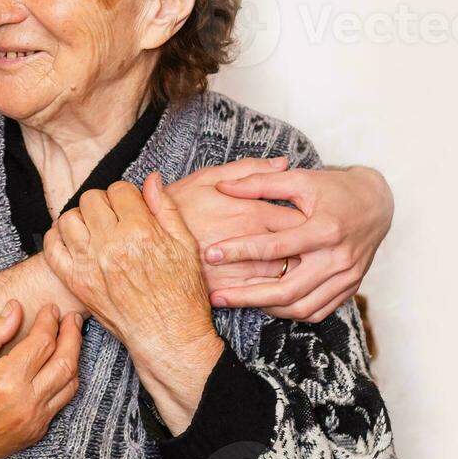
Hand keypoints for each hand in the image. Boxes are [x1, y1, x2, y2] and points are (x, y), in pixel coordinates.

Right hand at [0, 300, 81, 458]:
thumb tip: (15, 309)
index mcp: (5, 383)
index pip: (42, 343)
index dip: (50, 321)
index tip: (50, 307)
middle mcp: (26, 404)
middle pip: (65, 362)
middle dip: (72, 335)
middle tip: (72, 317)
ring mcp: (33, 422)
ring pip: (70, 384)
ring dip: (74, 357)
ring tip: (70, 337)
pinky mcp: (34, 434)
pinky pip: (61, 402)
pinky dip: (65, 380)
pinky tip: (59, 365)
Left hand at [44, 176, 223, 433]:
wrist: (169, 337)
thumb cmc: (182, 294)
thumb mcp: (186, 245)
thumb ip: (166, 208)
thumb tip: (152, 179)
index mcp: (141, 232)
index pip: (119, 189)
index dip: (127, 195)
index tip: (132, 207)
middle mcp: (111, 245)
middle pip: (91, 199)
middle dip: (104, 203)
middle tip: (115, 218)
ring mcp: (89, 265)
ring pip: (68, 219)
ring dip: (81, 219)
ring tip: (95, 229)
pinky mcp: (76, 283)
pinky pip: (51, 249)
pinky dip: (57, 239)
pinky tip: (74, 241)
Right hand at [165, 157, 305, 290]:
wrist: (143, 236)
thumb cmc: (178, 202)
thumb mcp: (209, 176)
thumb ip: (250, 169)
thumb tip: (283, 162)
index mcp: (251, 212)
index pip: (297, 221)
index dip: (310, 224)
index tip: (314, 223)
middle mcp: (251, 242)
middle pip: (297, 251)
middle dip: (309, 251)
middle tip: (315, 249)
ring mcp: (240, 269)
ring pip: (282, 275)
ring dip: (295, 273)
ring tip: (300, 269)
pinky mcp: (227, 289)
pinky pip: (261, 296)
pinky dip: (273, 293)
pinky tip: (274, 286)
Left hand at [201, 165, 392, 322]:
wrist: (378, 203)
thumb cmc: (335, 189)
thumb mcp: (300, 179)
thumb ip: (260, 182)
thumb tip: (222, 186)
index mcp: (325, 229)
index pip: (275, 246)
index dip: (240, 251)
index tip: (211, 254)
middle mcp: (338, 258)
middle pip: (287, 289)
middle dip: (247, 296)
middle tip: (216, 297)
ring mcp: (346, 277)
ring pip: (301, 307)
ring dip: (267, 308)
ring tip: (237, 300)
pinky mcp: (350, 288)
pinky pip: (317, 311)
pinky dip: (290, 312)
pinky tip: (267, 304)